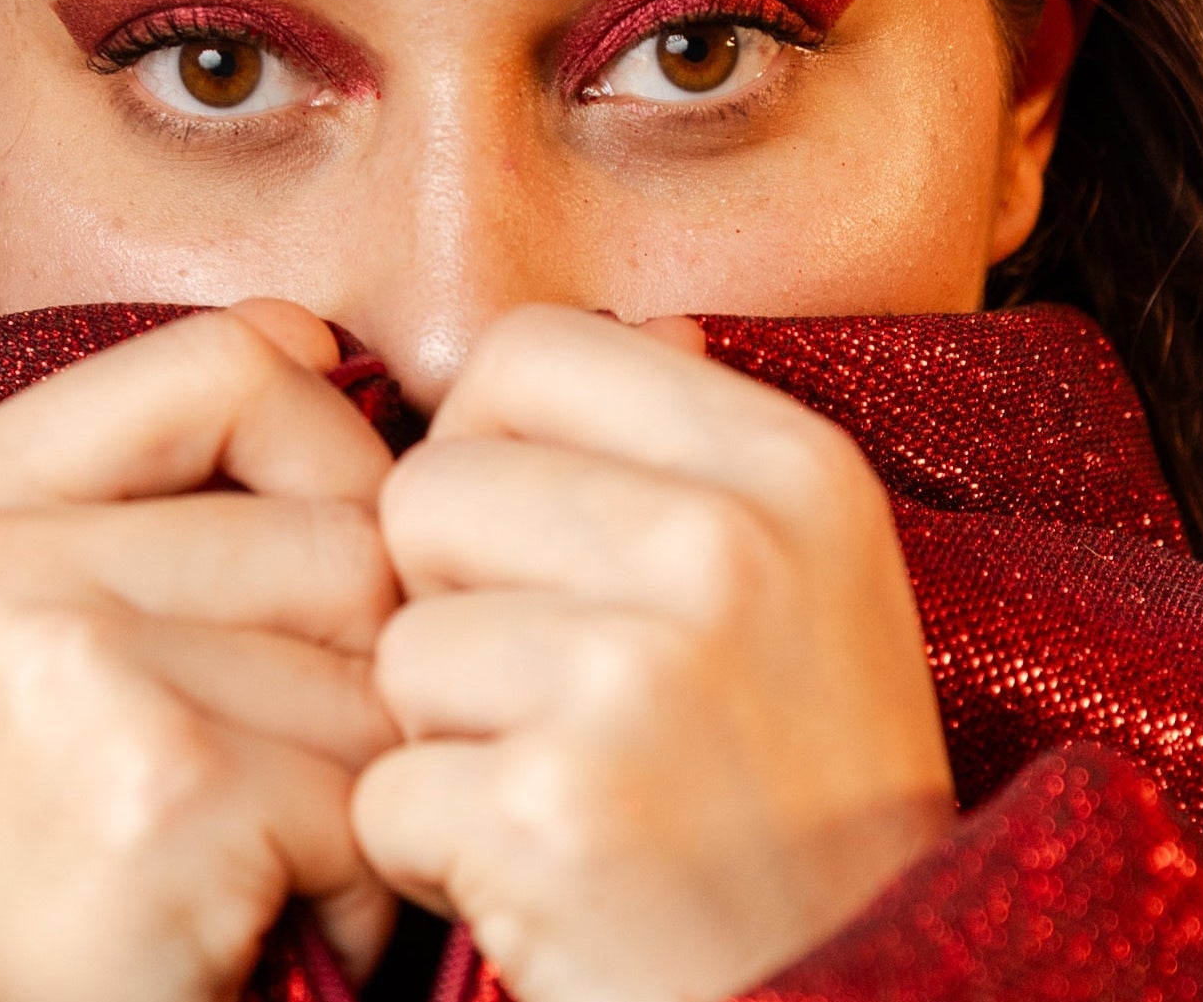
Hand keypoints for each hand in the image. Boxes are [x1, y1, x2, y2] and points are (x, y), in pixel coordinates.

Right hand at [0, 301, 402, 1001]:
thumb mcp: (40, 642)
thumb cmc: (43, 872)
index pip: (233, 359)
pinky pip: (370, 787)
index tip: (314, 572)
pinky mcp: (156, 783)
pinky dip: (354, 885)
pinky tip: (245, 924)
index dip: (333, 458)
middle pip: (340, 521)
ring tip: (239, 858)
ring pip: (376, 658)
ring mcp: (56, 662)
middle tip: (246, 783)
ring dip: (356, 784)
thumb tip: (324, 345)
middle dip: (352, 673)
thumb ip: (162, 492)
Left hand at [353, 305, 956, 1001]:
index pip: (524, 350)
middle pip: (428, 490)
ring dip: (444, 739)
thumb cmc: (808, 801)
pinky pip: (385, 790)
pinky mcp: (552, 813)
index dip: (489, 449)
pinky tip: (542, 878)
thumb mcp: (817, 587)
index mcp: (790, 467)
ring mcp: (636, 680)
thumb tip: (645, 324)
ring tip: (564, 794)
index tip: (538, 551)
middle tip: (554, 700)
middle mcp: (724, 549)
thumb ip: (705, 454)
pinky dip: (434, 854)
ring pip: (397, 646)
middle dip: (452, 603)